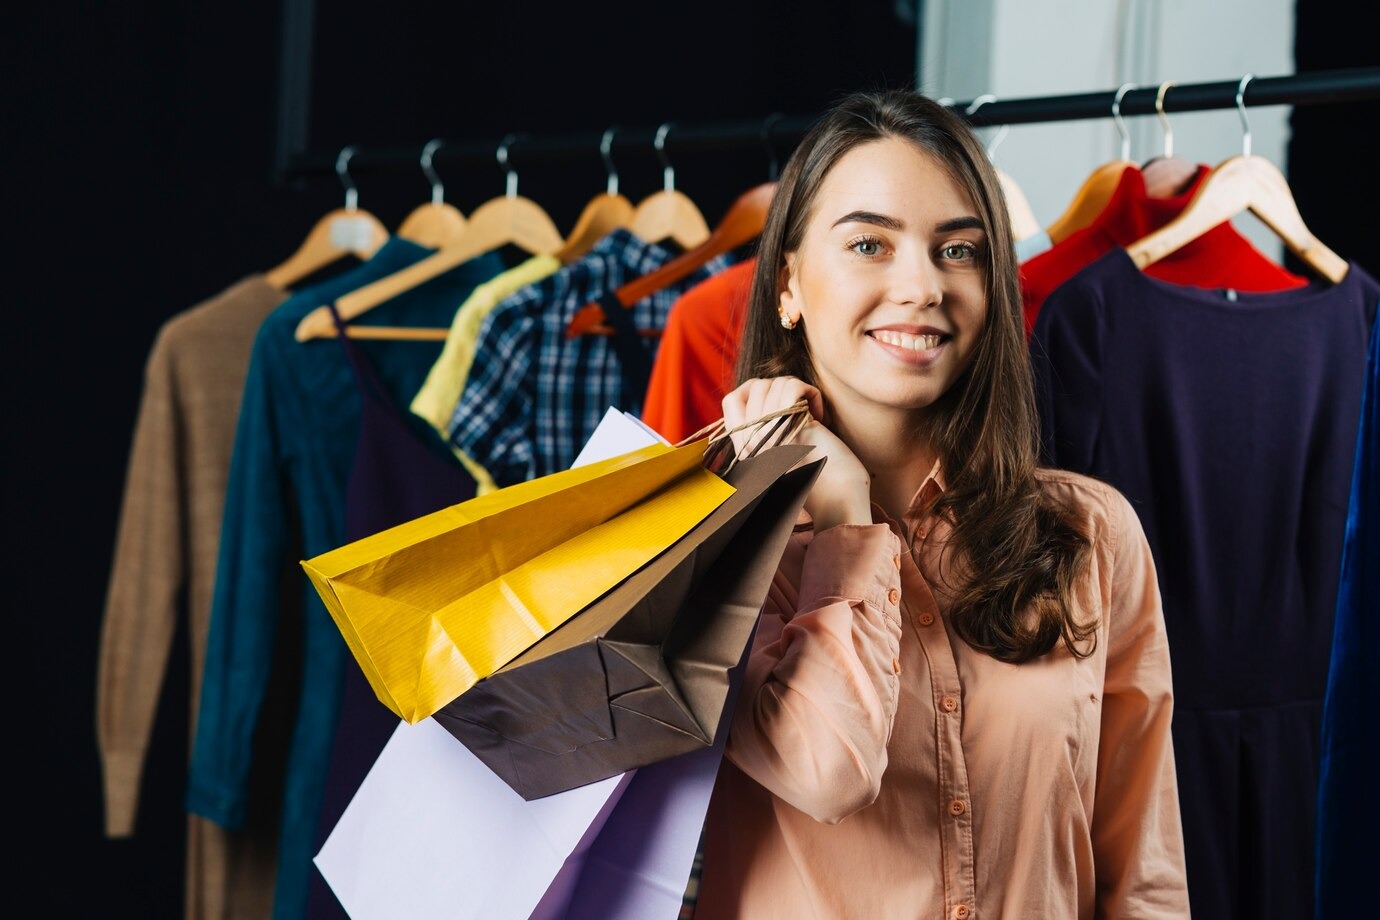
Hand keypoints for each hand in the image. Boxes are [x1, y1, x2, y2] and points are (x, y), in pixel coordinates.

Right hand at [721, 377, 872, 529]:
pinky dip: (811, 394)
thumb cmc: (817, 477)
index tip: (780, 402)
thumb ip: (768, 430)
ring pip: (775, 384)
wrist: (837, 501)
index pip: (731, 401)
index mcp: (745, 447)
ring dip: (800, 392)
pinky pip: (792, 386)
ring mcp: (768, 432)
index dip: (754, 390)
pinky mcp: (789, 427)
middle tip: (802, 411)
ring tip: (813, 416)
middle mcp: (751, 439)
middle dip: (784, 388)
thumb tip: (766, 393)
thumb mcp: (783, 452)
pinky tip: (820, 417)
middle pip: (755, 387)